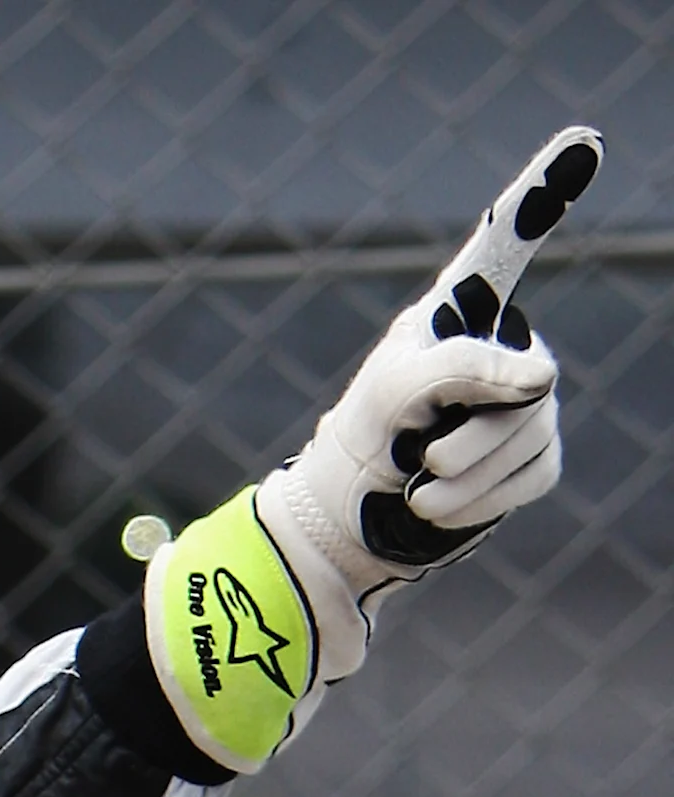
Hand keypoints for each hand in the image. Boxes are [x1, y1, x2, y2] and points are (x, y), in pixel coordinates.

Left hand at [269, 129, 598, 666]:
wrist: (351, 520)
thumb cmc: (363, 439)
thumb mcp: (395, 393)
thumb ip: (463, 369)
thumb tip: (543, 376)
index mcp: (460, 315)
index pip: (509, 244)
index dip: (549, 190)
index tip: (586, 135)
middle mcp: (504, 351)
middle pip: (524, 384)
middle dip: (465, 431)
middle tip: (416, 447)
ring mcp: (527, 405)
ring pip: (530, 435)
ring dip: (464, 472)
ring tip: (421, 474)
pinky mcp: (535, 458)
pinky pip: (532, 475)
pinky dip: (478, 498)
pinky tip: (440, 500)